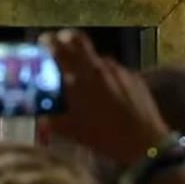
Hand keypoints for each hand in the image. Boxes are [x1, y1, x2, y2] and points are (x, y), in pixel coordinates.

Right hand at [39, 30, 170, 166]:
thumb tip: (40, 117)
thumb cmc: (104, 137)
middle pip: (80, 41)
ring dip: (89, 64)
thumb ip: (51, 120)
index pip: (60, 47)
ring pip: (99, 59)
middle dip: (66, 39)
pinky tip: (108, 95)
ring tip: (86, 82)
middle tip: (60, 45)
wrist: (144, 144)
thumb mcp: (70, 130)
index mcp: (82, 76)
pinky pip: (116, 71)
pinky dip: (107, 77)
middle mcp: (101, 67)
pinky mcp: (135, 78)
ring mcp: (121, 71)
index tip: (43, 42)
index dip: (49, 41)